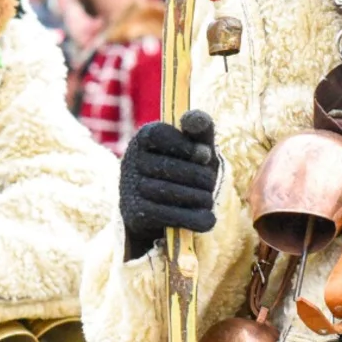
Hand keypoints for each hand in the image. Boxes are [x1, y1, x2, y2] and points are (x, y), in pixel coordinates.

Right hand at [119, 112, 217, 260]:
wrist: (162, 209)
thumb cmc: (184, 170)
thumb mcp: (194, 149)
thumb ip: (200, 130)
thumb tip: (199, 121)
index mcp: (143, 138)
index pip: (159, 135)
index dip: (185, 145)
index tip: (206, 154)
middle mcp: (130, 161)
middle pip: (168, 166)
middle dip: (199, 176)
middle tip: (211, 182)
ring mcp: (129, 188)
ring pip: (169, 192)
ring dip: (198, 198)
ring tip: (208, 199)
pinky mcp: (135, 214)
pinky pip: (167, 216)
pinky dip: (193, 218)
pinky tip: (208, 219)